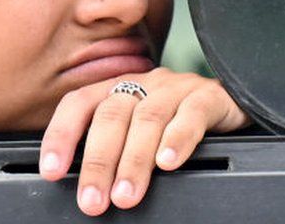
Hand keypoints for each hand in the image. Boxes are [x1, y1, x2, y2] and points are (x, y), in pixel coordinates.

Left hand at [38, 67, 249, 215]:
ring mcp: (175, 87)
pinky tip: (167, 164)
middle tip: (92, 200)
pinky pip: (191, 114)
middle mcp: (141, 84)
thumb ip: (111, 146)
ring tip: (126, 195)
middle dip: (98, 162)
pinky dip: (177, 140)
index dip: (61, 135)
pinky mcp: (209, 97)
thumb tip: (85, 186)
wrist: (232, 100)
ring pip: (148, 119)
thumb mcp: (136, 128)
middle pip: (111, 117)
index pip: (78, 105)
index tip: (51, 170)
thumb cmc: (174, 121)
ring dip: (134, 161)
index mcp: (116, 89)